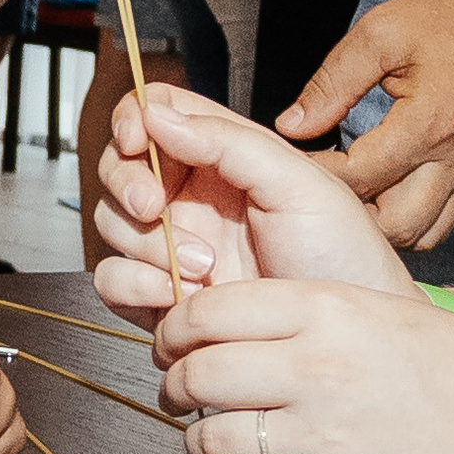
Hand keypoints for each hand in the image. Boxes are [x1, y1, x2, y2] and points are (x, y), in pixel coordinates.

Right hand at [93, 81, 403, 324]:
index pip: (155, 113)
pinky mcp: (160, 296)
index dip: (133, 118)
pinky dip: (135, 284)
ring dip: (145, 242)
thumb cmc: (341, 256)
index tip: (137, 138)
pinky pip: (113, 279)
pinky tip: (180, 296)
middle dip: (127, 182)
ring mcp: (172, 246)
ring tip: (204, 265)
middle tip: (153, 205)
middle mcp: (191, 196)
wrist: (341, 340)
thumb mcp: (298, 184)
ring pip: (112, 222)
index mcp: (221, 155)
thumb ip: (229, 141)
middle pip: (119, 165)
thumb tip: (159, 115)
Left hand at [152, 265, 453, 453]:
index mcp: (326, 310)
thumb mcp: (377, 307)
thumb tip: (223, 318)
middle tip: (179, 387)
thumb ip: (300, 307)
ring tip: (214, 433)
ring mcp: (323, 441)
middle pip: (197, 375)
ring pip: (210, 439)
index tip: (173, 339)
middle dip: (174, 382)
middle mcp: (316, 371)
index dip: (174, 328)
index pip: (206, 311)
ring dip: (199, 438)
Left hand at [267, 0, 453, 248]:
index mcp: (428, 123)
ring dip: (379, 227)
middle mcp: (452, 158)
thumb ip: (332, 83)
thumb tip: (292, 126)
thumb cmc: (445, 18)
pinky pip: (441, 221)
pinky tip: (380, 199)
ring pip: (421, 234)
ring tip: (348, 198)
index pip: (361, 176)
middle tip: (319, 187)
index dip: (318, 173)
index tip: (292, 159)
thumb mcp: (379, 34)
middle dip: (350, 215)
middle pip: (396, 224)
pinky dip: (408, 223)